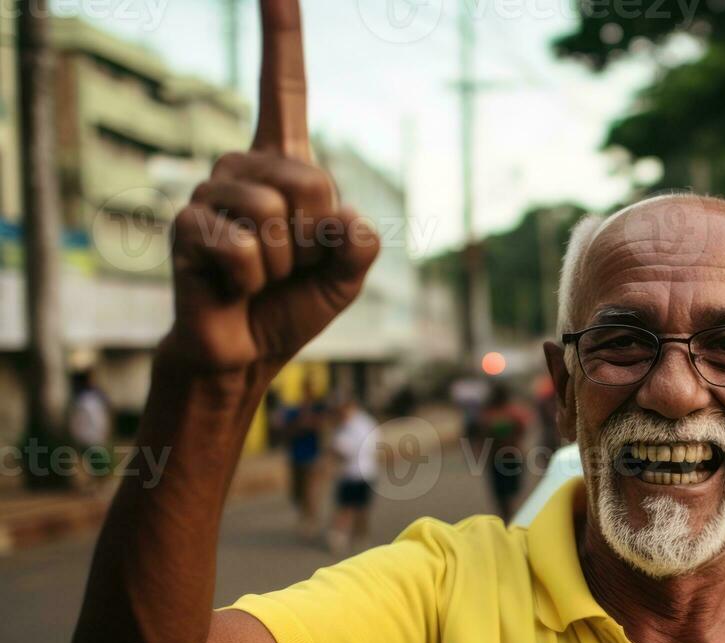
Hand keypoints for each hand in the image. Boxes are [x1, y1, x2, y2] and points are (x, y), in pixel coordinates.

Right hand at [166, 0, 378, 374]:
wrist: (246, 351)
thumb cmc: (293, 303)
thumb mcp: (348, 271)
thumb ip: (362, 240)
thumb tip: (343, 217)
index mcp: (285, 165)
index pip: (283, 87)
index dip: (281, 33)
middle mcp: (243, 166)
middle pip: (312, 179)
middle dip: (316, 236)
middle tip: (290, 264)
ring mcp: (210, 191)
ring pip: (275, 215)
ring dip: (282, 262)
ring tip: (259, 276)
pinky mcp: (187, 225)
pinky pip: (244, 247)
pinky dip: (251, 279)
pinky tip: (232, 286)